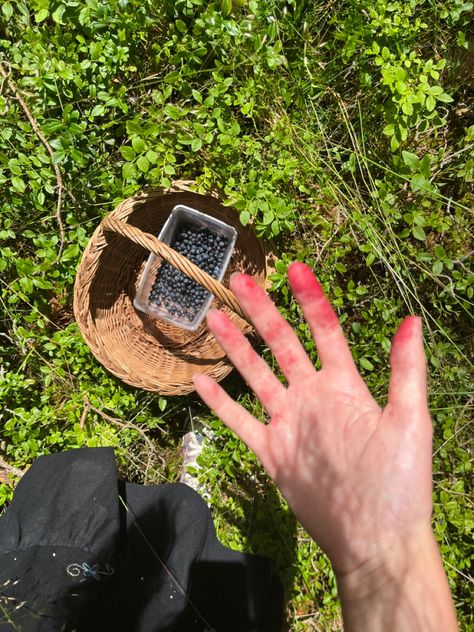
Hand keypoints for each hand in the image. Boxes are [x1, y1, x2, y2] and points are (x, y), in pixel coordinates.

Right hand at [193, 262, 432, 575]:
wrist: (374, 538)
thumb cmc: (400, 483)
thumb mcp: (409, 423)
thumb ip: (406, 372)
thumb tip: (412, 320)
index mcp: (344, 385)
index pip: (324, 330)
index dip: (310, 299)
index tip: (296, 268)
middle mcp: (312, 396)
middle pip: (281, 344)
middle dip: (261, 312)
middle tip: (239, 280)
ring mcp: (289, 423)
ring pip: (255, 375)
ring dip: (234, 348)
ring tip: (213, 318)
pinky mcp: (271, 452)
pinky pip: (240, 421)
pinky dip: (219, 402)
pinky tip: (199, 380)